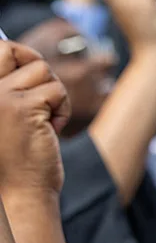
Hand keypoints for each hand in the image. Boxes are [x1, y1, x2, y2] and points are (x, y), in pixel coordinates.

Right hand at [0, 42, 69, 196]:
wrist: (17, 193)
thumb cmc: (9, 155)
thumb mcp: (1, 113)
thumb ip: (4, 85)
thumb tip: (17, 51)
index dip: (16, 55)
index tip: (27, 76)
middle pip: (12, 49)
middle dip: (35, 66)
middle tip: (42, 94)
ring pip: (41, 69)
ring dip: (52, 93)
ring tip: (44, 119)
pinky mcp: (22, 108)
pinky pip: (56, 89)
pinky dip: (62, 109)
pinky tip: (52, 129)